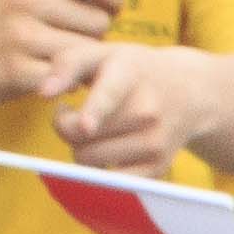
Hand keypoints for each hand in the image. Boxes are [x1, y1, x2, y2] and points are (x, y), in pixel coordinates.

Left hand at [56, 37, 232, 171]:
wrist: (190, 91)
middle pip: (80, 134)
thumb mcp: (103, 52)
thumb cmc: (131, 69)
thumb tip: (43, 93)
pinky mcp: (158, 167)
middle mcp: (147, 110)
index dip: (94, 111)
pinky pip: (109, 180)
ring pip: (89, 159)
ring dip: (80, 147)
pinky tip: (107, 147)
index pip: (109, 95)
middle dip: (65, 126)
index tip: (85, 125)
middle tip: (73, 113)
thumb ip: (67, 64)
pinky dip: (99, 168)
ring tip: (92, 128)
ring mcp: (156, 142)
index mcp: (129, 73)